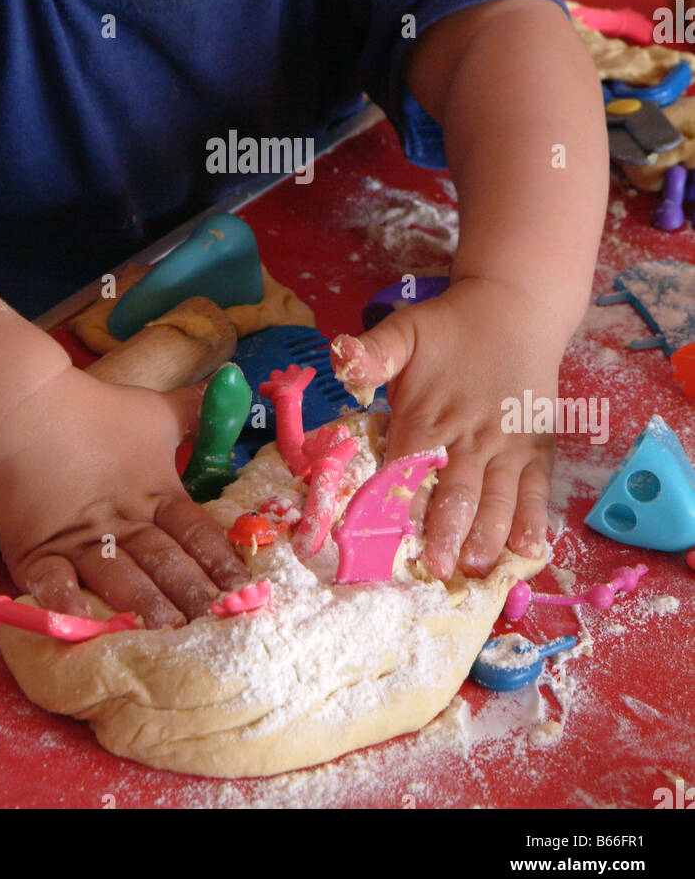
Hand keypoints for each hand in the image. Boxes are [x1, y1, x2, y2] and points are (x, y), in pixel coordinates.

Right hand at [0, 365, 247, 627]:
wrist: (24, 406)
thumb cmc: (96, 410)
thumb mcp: (155, 410)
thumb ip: (194, 409)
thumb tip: (232, 385)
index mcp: (156, 492)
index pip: (197, 532)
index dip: (221, 561)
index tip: (244, 590)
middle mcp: (124, 521)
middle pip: (165, 562)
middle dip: (192, 596)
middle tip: (216, 626)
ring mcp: (80, 538)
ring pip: (120, 577)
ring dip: (145, 606)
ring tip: (168, 635)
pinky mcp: (37, 551)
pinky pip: (54, 583)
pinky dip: (69, 604)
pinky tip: (88, 625)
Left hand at [332, 278, 559, 579]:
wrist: (516, 309)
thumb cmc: (451, 329)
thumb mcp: (404, 330)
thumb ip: (373, 353)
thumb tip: (340, 354)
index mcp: (427, 416)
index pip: (407, 469)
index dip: (396, 505)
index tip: (387, 542)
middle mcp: (469, 437)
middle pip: (455, 491)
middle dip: (445, 532)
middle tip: (437, 568)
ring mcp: (507, 446)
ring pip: (498, 497)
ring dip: (487, 533)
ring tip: (477, 565)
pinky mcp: (537, 448)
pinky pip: (536, 489)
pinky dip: (533, 519)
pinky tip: (529, 548)